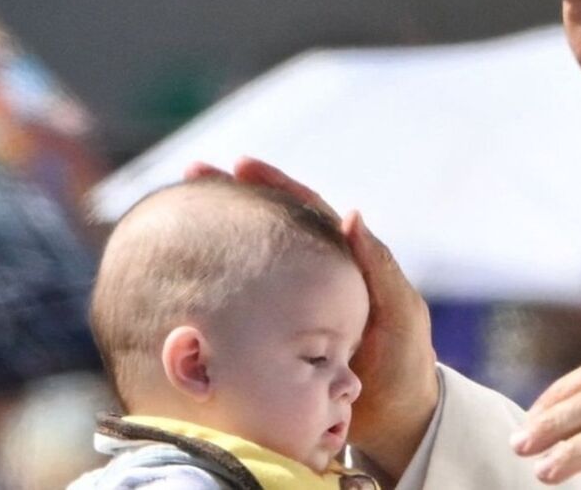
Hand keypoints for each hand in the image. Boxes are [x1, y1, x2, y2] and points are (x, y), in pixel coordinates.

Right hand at [185, 157, 439, 476]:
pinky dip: (216, 287)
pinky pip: (243, 304)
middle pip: (267, 228)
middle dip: (232, 199)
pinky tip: (181, 279)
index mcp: (344, 260)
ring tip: (175, 215)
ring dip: (217, 238)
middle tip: (191, 174)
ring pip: (251, 263)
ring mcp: (291, 305)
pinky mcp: (275, 336)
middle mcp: (313, 275)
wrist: (395, 416)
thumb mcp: (399, 310)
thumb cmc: (405, 359)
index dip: (274, 185)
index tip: (239, 164)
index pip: (305, 210)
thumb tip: (351, 213)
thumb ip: (378, 266)